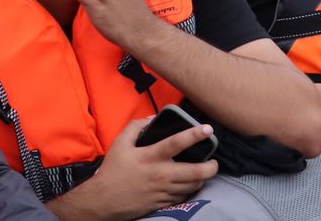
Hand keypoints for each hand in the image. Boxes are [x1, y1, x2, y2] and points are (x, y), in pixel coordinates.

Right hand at [81, 118, 217, 218]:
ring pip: (194, 186)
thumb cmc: (113, 170)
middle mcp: (161, 174)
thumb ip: (136, 127)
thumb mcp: (120, 143)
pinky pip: (184, 196)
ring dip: (202, 179)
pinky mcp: (165, 202)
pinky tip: (188, 184)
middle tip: (214, 162)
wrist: (105, 199)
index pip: (177, 143)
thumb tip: (153, 118)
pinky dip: (189, 189)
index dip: (195, 134)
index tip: (208, 129)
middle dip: (211, 167)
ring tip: (203, 173)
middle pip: (196, 172)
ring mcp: (165, 190)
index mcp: (150, 156)